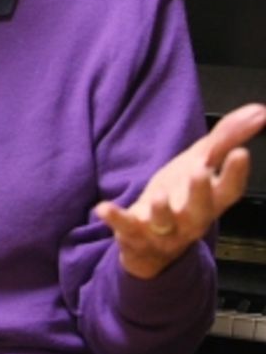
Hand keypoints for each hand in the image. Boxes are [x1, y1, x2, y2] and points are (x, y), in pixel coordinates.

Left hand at [96, 102, 264, 278]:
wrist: (150, 242)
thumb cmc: (180, 198)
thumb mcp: (200, 163)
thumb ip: (227, 138)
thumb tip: (259, 111)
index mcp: (209, 201)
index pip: (229, 191)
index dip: (236, 174)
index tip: (242, 152)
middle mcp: (189, 218)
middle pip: (200, 209)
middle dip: (201, 192)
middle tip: (200, 171)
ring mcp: (161, 229)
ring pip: (164, 222)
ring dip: (161, 210)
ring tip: (158, 196)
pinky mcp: (133, 233)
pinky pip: (125, 227)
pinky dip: (115, 218)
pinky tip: (103, 208)